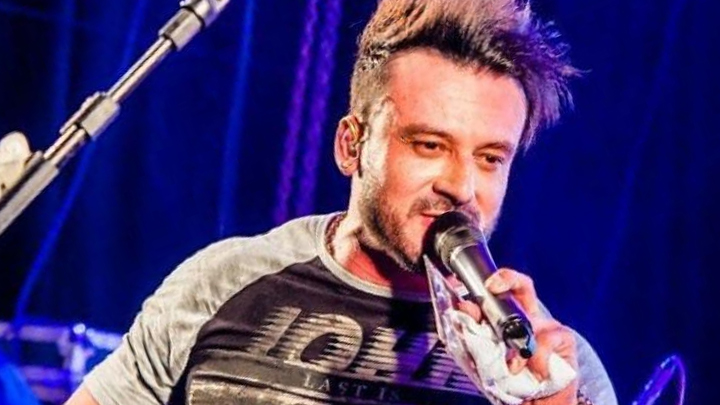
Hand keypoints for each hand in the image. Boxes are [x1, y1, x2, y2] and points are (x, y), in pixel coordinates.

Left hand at [456, 268, 578, 404]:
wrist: (539, 404)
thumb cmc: (513, 381)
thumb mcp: (486, 357)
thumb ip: (474, 334)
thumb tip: (463, 311)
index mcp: (510, 319)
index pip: (500, 292)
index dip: (487, 283)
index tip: (472, 283)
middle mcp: (529, 317)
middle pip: (522, 286)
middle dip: (507, 279)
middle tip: (492, 287)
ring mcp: (547, 326)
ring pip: (530, 318)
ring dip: (517, 344)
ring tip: (512, 366)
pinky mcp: (564, 339)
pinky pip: (545, 341)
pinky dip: (537, 359)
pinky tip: (536, 372)